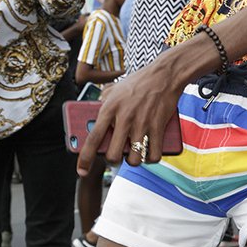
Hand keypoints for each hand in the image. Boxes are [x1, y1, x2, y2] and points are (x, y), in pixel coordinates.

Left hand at [75, 53, 189, 173]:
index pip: (93, 139)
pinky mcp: (158, 127)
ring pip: (134, 159)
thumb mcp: (114, 89)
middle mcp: (124, 118)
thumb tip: (94, 115)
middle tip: (117, 156)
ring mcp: (142, 124)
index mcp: (109, 108)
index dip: (85, 159)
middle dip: (113, 161)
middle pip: (113, 155)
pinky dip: (152, 158)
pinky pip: (154, 155)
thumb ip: (103, 103)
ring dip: (134, 161)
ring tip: (135, 154)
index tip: (81, 171)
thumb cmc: (138, 82)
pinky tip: (150, 153)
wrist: (164, 75)